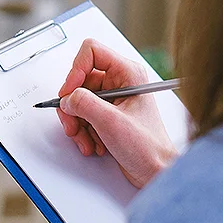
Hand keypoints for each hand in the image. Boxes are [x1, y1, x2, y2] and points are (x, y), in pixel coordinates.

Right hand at [57, 39, 177, 188]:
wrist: (154, 171)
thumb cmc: (148, 147)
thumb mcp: (111, 122)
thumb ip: (85, 104)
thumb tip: (67, 98)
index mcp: (127, 73)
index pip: (91, 52)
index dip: (75, 71)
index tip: (69, 93)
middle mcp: (119, 82)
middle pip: (79, 80)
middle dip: (73, 106)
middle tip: (74, 124)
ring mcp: (112, 99)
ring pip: (77, 101)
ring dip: (77, 123)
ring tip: (86, 139)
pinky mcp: (106, 114)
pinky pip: (82, 115)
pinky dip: (82, 131)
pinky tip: (93, 143)